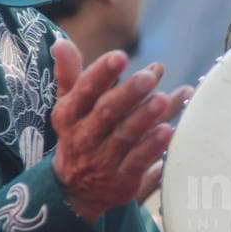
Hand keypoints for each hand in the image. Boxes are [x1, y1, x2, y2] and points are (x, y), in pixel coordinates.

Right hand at [50, 39, 192, 222]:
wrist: (77, 189)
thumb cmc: (80, 134)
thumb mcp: (70, 107)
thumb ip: (70, 75)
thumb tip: (61, 42)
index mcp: (70, 114)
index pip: (84, 90)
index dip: (101, 73)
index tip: (120, 56)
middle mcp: (84, 136)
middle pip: (107, 112)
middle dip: (129, 93)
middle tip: (150, 75)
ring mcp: (103, 159)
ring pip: (125, 135)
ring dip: (145, 117)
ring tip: (165, 99)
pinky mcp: (122, 179)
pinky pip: (139, 160)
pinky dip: (153, 146)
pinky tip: (169, 130)